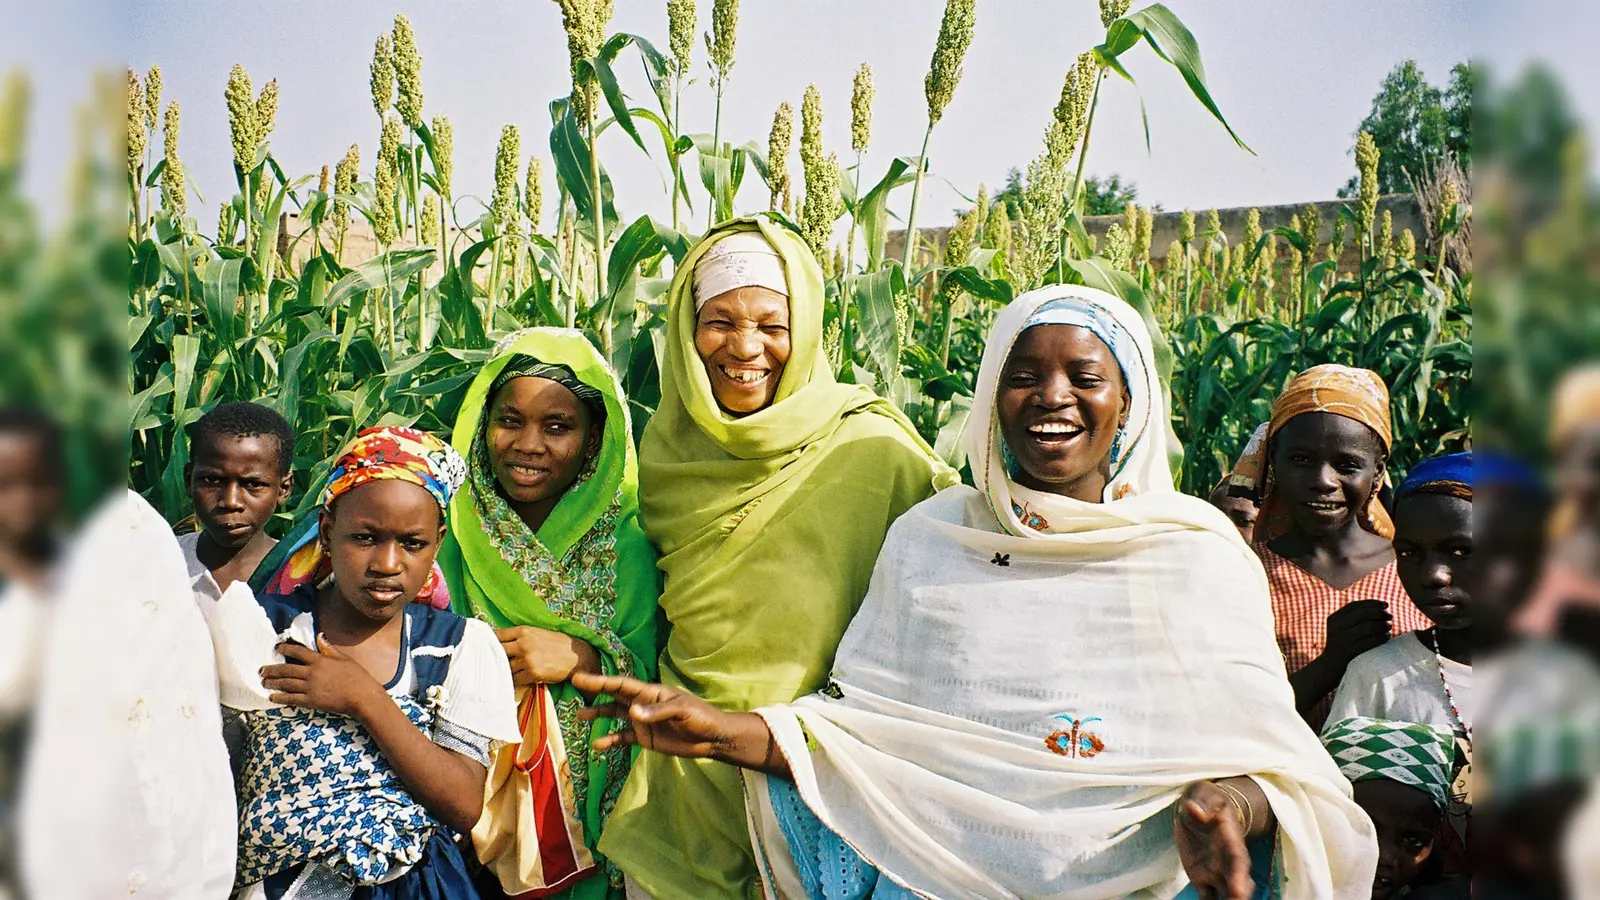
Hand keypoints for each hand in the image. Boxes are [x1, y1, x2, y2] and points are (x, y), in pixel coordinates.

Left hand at [261, 636, 383, 717]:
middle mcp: (312, 673)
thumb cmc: (357, 677)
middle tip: (261, 670)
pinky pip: (291, 699)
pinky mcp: (311, 701)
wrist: (362, 696)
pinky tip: (272, 697)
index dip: (285, 648)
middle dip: (272, 669)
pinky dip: (280, 698)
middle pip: (287, 669)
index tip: (276, 648)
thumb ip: (329, 648)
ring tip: (264, 682)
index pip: (298, 652)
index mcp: (320, 660)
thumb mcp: (344, 659)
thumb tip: (319, 636)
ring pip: (286, 684)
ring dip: (273, 682)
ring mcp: (310, 687)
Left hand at [496, 626, 600, 686]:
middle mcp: (523, 644)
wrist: (577, 656)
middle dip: (494, 657)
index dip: (490, 642)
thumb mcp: (538, 633)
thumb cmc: (557, 643)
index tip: (486, 647)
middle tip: (491, 663)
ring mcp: (528, 660)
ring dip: (504, 671)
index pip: (497, 635)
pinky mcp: (533, 674)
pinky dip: (514, 680)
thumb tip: (499, 642)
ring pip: (505, 668)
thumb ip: (520, 636)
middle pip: (497, 652)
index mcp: (524, 631)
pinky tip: (517, 679)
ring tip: (504, 673)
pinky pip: (515, 680)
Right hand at [571, 672, 756, 762]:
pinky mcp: (645, 738)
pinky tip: (597, 746)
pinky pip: (623, 737)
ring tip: (580, 716)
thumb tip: (632, 713)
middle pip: (614, 696)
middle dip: (595, 692)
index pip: (621, 685)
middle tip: (574, 688)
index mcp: (650, 692)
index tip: (581, 678)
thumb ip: (657, 712)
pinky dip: (610, 740)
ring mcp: (642, 721)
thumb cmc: (700, 717)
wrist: (712, 738)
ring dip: (599, 714)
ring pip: (615, 714)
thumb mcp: (682, 710)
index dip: (601, 682)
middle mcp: (642, 704)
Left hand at [1174, 781, 1253, 899]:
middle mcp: (1228, 862)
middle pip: (1237, 885)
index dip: (1240, 877)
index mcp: (1231, 842)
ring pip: (1225, 895)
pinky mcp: (1201, 879)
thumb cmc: (1207, 799)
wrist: (1202, 807)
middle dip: (1237, 896)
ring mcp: (1216, 873)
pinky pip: (1206, 898)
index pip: (1238, 862)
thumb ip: (1201, 802)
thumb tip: (1194, 811)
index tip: (1240, 891)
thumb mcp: (1204, 793)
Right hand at [1322, 598, 1391, 665]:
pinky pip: (1370, 641)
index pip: (1354, 605)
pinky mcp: (1350, 651)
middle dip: (1378, 613)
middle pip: (1361, 614)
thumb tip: (1378, 606)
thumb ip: (1353, 617)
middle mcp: (1337, 627)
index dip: (1371, 603)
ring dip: (1381, 625)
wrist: (1331, 664)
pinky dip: (1381, 637)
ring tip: (1389, 626)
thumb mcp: (1340, 627)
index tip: (1386, 604)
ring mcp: (1343, 639)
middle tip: (1390, 616)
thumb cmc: (1342, 642)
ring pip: (1367, 627)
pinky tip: (1387, 636)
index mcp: (1334, 618)